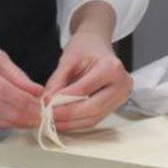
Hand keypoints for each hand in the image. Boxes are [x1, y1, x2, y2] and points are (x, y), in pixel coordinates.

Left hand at [44, 5, 130, 131]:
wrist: (97, 45)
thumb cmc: (85, 48)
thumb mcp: (68, 59)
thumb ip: (57, 81)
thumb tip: (47, 102)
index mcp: (111, 68)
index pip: (84, 90)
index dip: (63, 100)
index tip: (46, 103)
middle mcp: (121, 85)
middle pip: (92, 109)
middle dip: (67, 115)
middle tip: (48, 116)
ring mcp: (121, 97)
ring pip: (93, 118)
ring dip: (71, 123)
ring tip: (52, 120)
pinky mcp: (115, 106)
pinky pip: (95, 119)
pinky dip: (77, 122)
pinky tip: (63, 121)